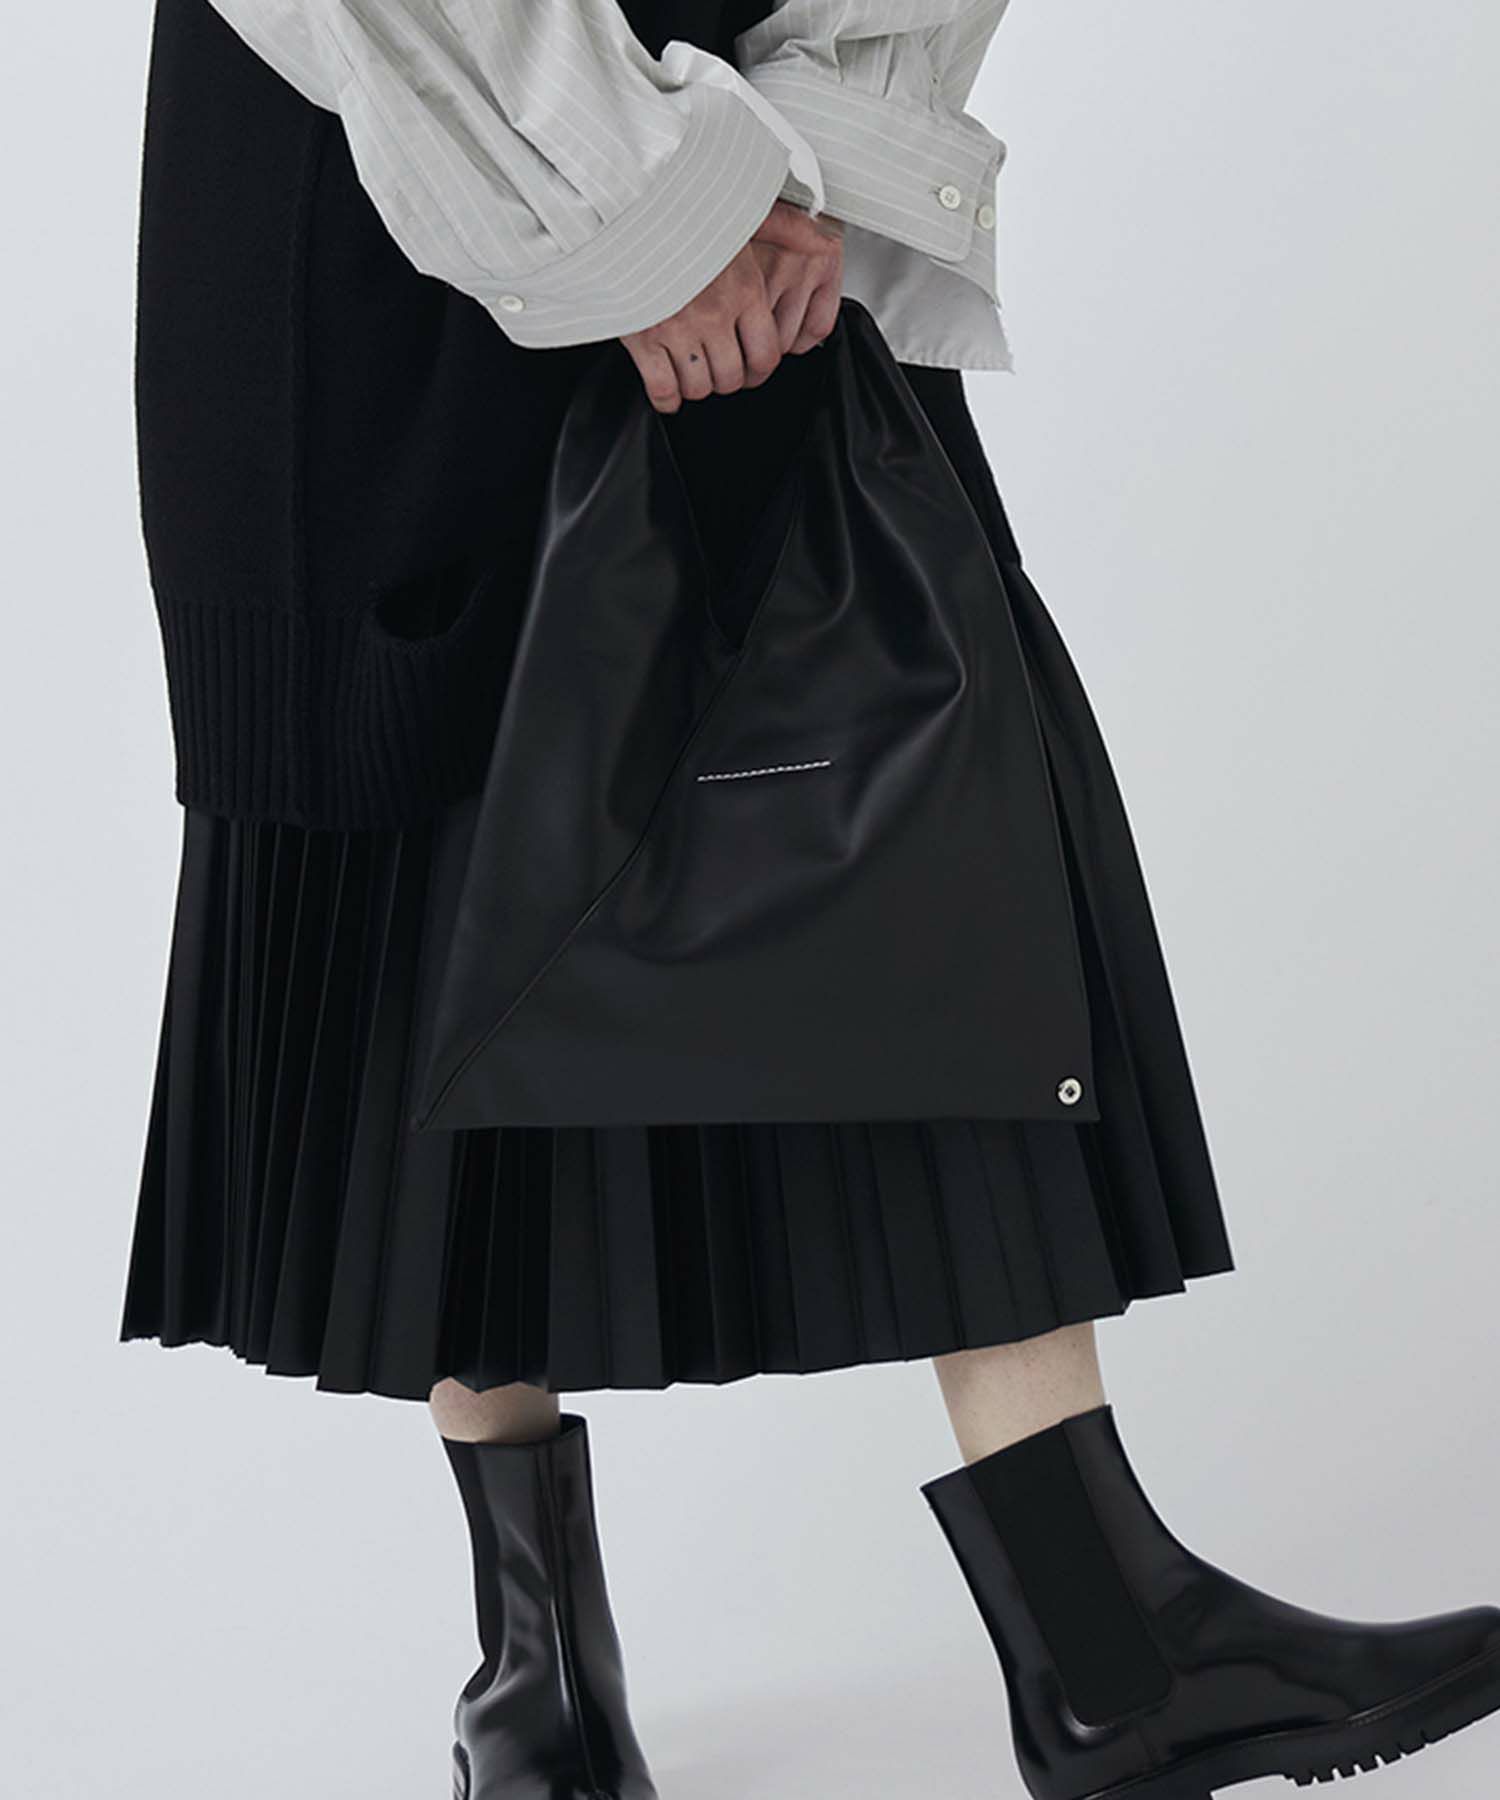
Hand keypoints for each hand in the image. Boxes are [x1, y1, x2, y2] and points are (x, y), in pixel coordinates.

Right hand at [619, 200, 844, 412]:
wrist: (628, 205)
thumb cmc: (686, 207)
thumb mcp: (747, 210)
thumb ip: (789, 228)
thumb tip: (824, 239)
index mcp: (745, 288)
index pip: (766, 354)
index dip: (758, 369)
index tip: (750, 367)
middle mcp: (715, 313)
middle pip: (732, 376)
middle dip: (726, 379)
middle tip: (718, 371)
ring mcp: (678, 329)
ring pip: (699, 387)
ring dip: (697, 387)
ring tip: (691, 374)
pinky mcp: (643, 338)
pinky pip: (663, 389)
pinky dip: (666, 398)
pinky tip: (667, 390)